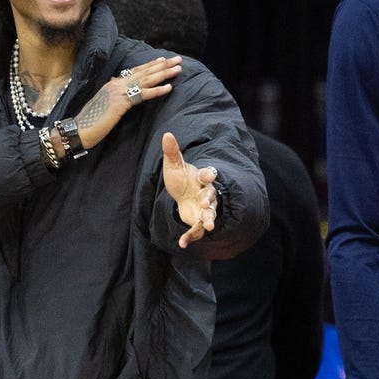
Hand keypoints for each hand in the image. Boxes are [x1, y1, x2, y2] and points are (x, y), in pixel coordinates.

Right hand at [69, 56, 181, 152]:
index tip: (163, 60)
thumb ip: (112, 97)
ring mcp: (117, 92)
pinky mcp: (120, 102)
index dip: (150, 65)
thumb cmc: (90, 122)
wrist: (78, 130)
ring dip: (164, 74)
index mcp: (112, 84)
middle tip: (178, 60)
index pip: (135, 71)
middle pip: (143, 72)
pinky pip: (142, 95)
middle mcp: (115, 84)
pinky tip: (169, 88)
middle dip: (162, 65)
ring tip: (178, 69)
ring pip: (145, 80)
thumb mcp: (103, 105)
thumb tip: (118, 91)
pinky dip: (156, 91)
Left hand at [161, 132, 218, 247]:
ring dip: (209, 220)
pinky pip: (195, 230)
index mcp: (201, 178)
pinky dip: (189, 237)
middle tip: (206, 205)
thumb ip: (172, 152)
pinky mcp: (197, 221)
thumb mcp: (174, 165)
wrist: (182, 194)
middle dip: (209, 201)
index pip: (208, 175)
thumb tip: (166, 134)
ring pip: (209, 214)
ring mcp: (204, 209)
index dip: (209, 174)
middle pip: (211, 197)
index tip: (210, 174)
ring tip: (208, 227)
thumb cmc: (181, 178)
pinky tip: (182, 244)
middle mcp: (206, 193)